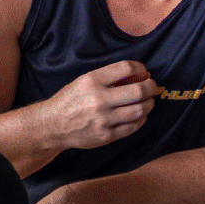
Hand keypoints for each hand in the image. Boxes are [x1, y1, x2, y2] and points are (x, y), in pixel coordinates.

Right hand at [41, 60, 156, 151]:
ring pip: (139, 110)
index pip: (125, 68)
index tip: (143, 71)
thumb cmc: (69, 101)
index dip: (140, 68)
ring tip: (148, 100)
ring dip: (149, 103)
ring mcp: (103, 119)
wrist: (52, 125)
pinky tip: (139, 115)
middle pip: (138, 91)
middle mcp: (98, 99)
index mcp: (91, 81)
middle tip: (152, 86)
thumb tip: (137, 75)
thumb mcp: (82, 82)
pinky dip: (141, 119)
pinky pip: (133, 126)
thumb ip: (107, 78)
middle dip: (151, 87)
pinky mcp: (106, 135)